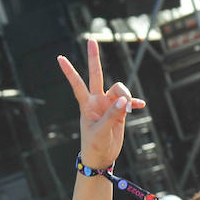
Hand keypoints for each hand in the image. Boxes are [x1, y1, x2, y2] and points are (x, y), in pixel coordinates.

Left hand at [57, 39, 144, 171]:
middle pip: (97, 74)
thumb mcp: (101, 132)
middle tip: (91, 40)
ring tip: (129, 109)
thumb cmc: (95, 146)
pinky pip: (129, 102)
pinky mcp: (119, 112)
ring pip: (120, 90)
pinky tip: (140, 106)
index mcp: (88, 104)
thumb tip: (124, 101)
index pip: (77, 84)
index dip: (69, 71)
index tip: (59, 58)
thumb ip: (112, 115)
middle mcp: (97, 101)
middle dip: (94, 58)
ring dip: (127, 96)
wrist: (100, 159)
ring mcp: (109, 105)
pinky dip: (134, 103)